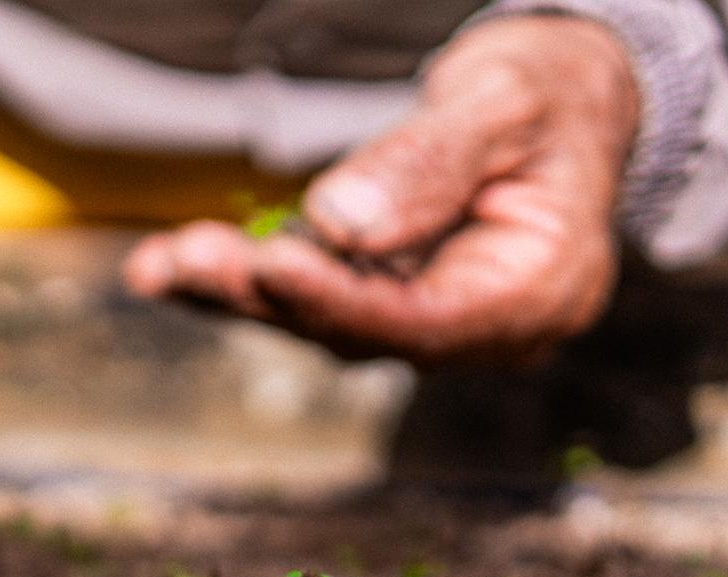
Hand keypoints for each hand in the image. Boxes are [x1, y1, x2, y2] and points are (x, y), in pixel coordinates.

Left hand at [123, 16, 639, 364]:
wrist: (568, 102)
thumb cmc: (550, 94)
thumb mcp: (506, 102)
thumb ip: (431, 162)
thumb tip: (341, 221)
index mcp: (541, 292)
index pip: (431, 321)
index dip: (343, 299)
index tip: (271, 264)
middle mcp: (487, 329)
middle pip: (363, 331)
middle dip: (267, 296)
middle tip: (181, 260)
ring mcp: (438, 323)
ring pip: (326, 322)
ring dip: (239, 292)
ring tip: (159, 264)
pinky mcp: (394, 304)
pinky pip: (315, 301)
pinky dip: (246, 282)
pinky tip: (172, 267)